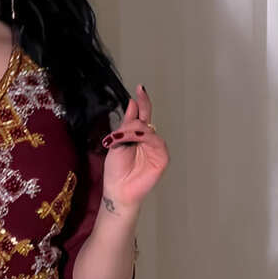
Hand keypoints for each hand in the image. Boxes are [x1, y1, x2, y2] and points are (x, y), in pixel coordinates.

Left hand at [101, 84, 168, 209]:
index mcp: (137, 135)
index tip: (140, 88)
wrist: (118, 190)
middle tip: (127, 123)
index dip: (142, 102)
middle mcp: (148, 140)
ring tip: (122, 139)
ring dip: (135, 131)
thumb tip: (132, 103)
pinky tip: (133, 140)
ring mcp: (156, 148)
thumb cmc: (116, 170)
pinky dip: (144, 138)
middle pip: (146, 121)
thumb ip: (126, 124)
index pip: (142, 115)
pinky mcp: (161, 157)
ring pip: (148, 130)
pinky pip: (155, 142)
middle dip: (136, 119)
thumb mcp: (116, 142)